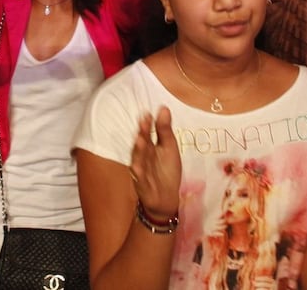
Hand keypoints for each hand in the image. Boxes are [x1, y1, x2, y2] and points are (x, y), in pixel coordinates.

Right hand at [129, 106, 180, 220]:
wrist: (166, 198)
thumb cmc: (167, 171)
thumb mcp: (169, 148)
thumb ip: (165, 130)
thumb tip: (163, 108)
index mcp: (150, 146)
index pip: (147, 133)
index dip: (146, 124)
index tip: (147, 113)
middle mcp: (143, 157)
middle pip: (141, 144)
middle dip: (141, 134)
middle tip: (143, 122)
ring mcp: (141, 171)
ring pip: (138, 159)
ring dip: (138, 150)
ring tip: (140, 139)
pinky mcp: (142, 185)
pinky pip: (139, 179)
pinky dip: (138, 173)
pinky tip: (137, 166)